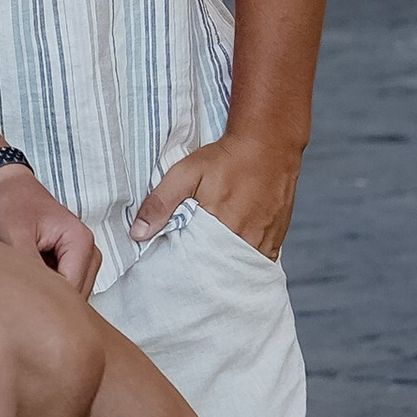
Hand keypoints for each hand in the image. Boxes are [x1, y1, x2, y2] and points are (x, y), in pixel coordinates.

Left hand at [0, 165, 100, 297]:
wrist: (7, 188)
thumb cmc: (11, 203)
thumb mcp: (14, 234)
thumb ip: (28, 266)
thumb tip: (33, 297)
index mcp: (81, 241)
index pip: (71, 289)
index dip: (46, 299)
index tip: (21, 297)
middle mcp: (88, 252)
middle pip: (74, 295)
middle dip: (47, 294)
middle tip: (18, 282)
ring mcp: (82, 259)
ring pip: (68, 293)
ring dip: (44, 289)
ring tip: (23, 271)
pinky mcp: (71, 263)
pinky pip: (62, 286)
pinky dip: (44, 284)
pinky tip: (28, 271)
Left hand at [131, 130, 301, 259]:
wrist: (268, 143)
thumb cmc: (226, 157)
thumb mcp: (186, 173)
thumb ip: (161, 202)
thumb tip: (138, 233)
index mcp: (222, 228)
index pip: (201, 266)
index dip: (189, 270)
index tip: (178, 273)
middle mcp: (247, 239)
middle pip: (223, 270)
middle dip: (208, 273)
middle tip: (194, 272)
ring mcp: (265, 238)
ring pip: (243, 267)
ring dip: (229, 268)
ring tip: (214, 266)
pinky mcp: (278, 235)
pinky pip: (262, 260)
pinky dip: (248, 261)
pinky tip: (237, 258)